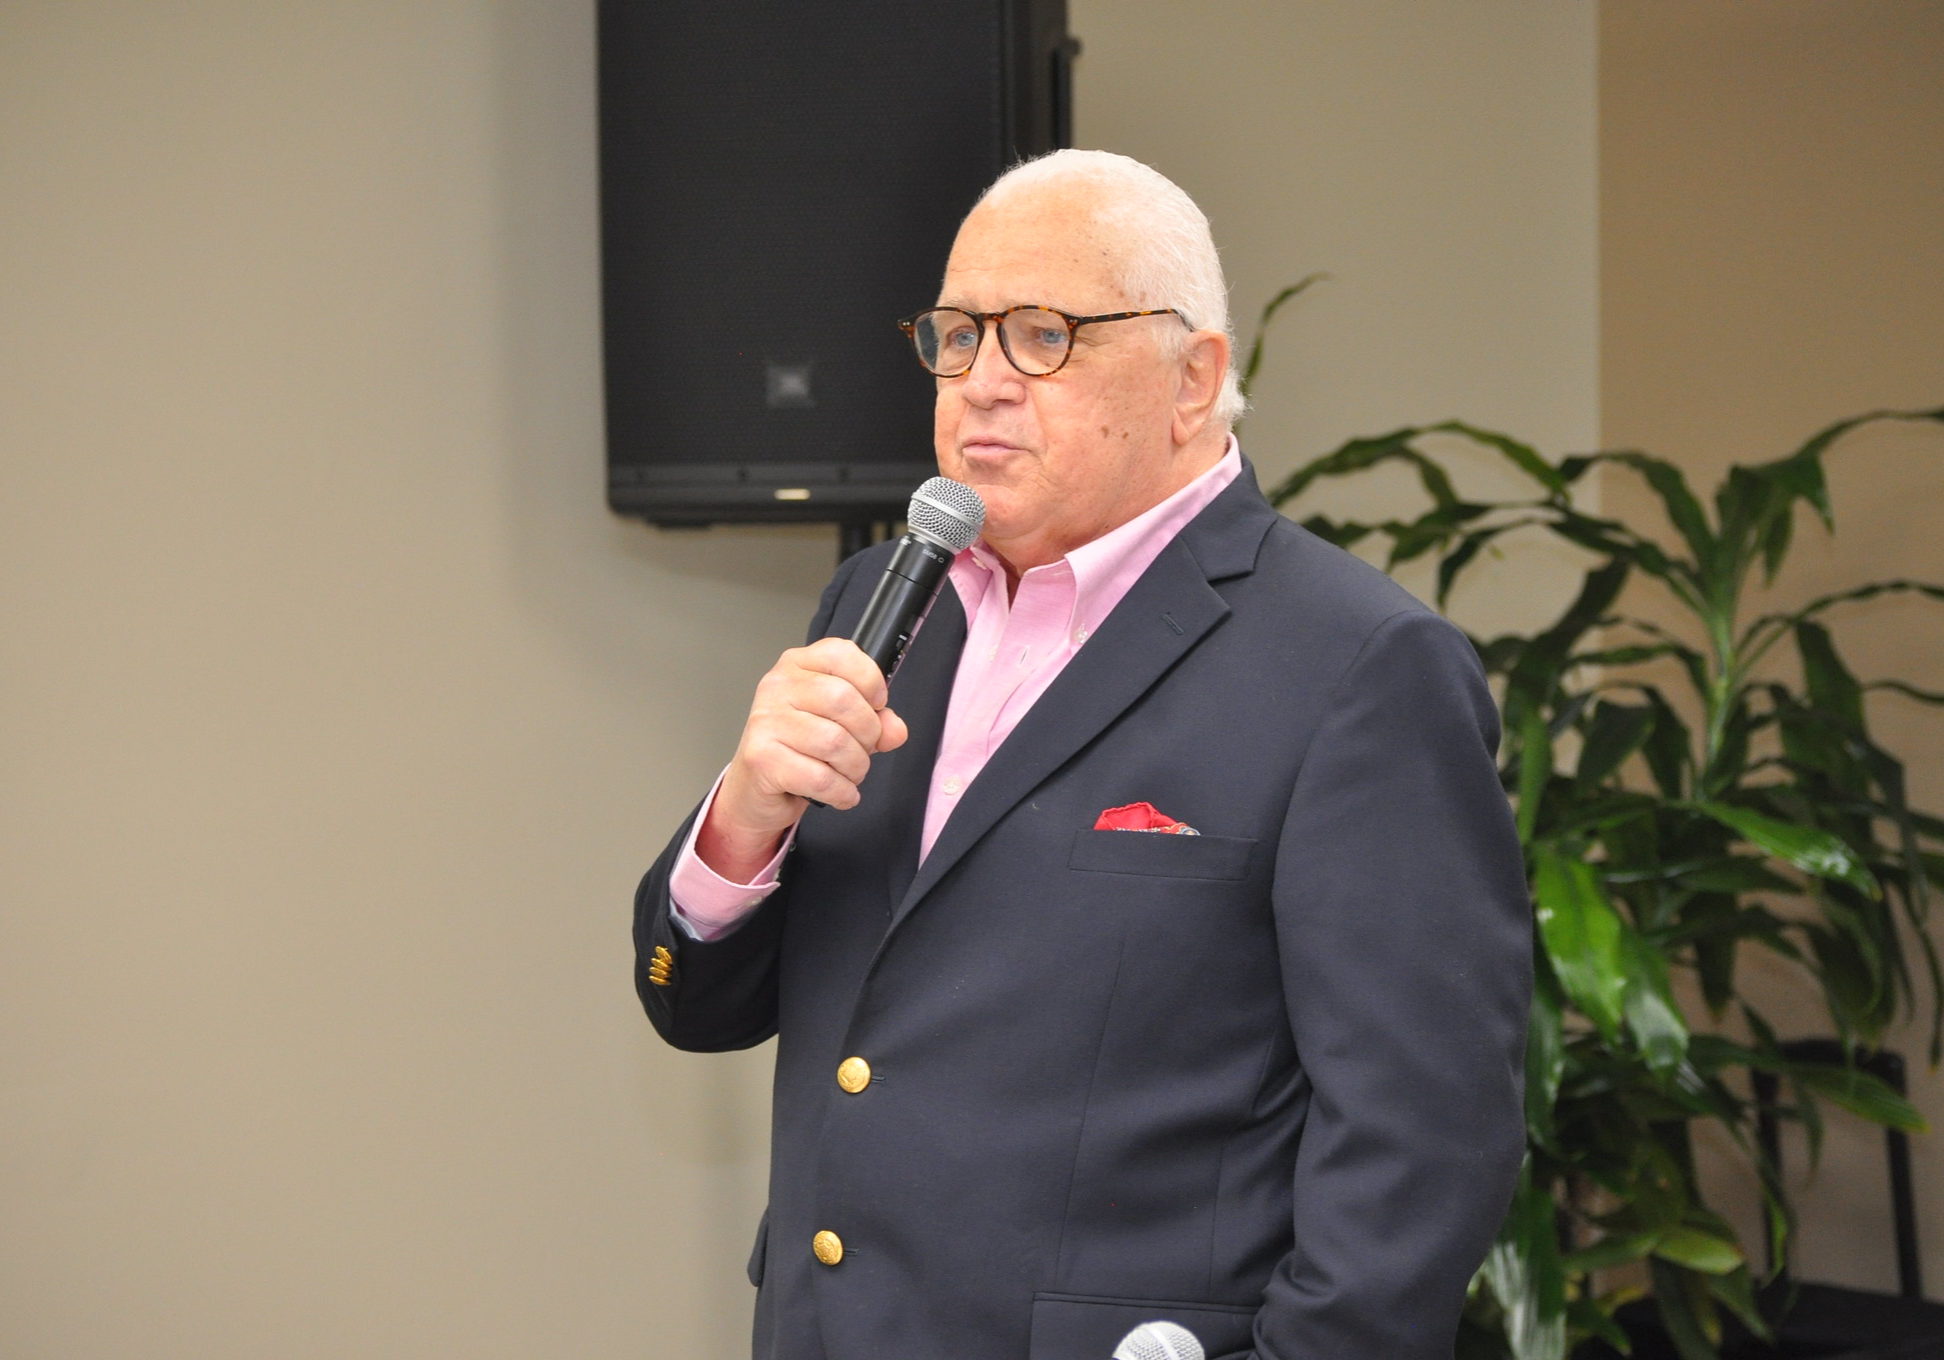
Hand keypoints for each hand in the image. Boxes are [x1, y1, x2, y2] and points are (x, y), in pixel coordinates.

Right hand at [696, 638, 908, 879]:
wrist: (756, 788)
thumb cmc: (799, 748)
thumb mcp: (841, 724)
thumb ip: (874, 720)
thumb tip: (895, 729)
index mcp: (797, 666)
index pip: (841, 654)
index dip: (871, 681)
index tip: (877, 705)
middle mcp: (777, 687)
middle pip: (843, 700)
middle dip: (868, 733)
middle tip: (863, 749)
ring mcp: (765, 721)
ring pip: (835, 742)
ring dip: (856, 767)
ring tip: (849, 774)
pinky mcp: (762, 758)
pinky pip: (821, 778)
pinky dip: (842, 792)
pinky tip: (841, 793)